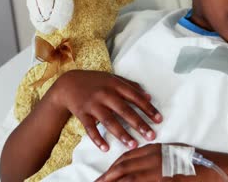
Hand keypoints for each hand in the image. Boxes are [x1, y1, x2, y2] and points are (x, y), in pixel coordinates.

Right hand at [47, 70, 162, 151]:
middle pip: (125, 111)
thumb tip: (149, 96)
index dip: (148, 109)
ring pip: (109, 121)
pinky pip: (90, 128)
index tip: (159, 120)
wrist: (68, 84)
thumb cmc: (95, 82)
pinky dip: (97, 139)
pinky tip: (106, 148)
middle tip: (151, 136)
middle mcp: (105, 94)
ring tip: (133, 145)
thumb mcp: (113, 79)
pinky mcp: (82, 114)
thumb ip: (131, 86)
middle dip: (139, 124)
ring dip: (122, 134)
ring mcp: (93, 104)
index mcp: (115, 85)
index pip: (135, 98)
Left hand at [95, 144, 227, 181]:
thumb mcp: (174, 154)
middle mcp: (153, 156)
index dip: (114, 166)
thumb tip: (143, 168)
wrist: (213, 168)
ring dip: (112, 181)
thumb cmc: (196, 162)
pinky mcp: (161, 179)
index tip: (105, 174)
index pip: (128, 156)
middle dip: (107, 175)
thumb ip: (157, 159)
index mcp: (156, 149)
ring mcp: (157, 169)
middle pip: (124, 165)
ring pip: (127, 175)